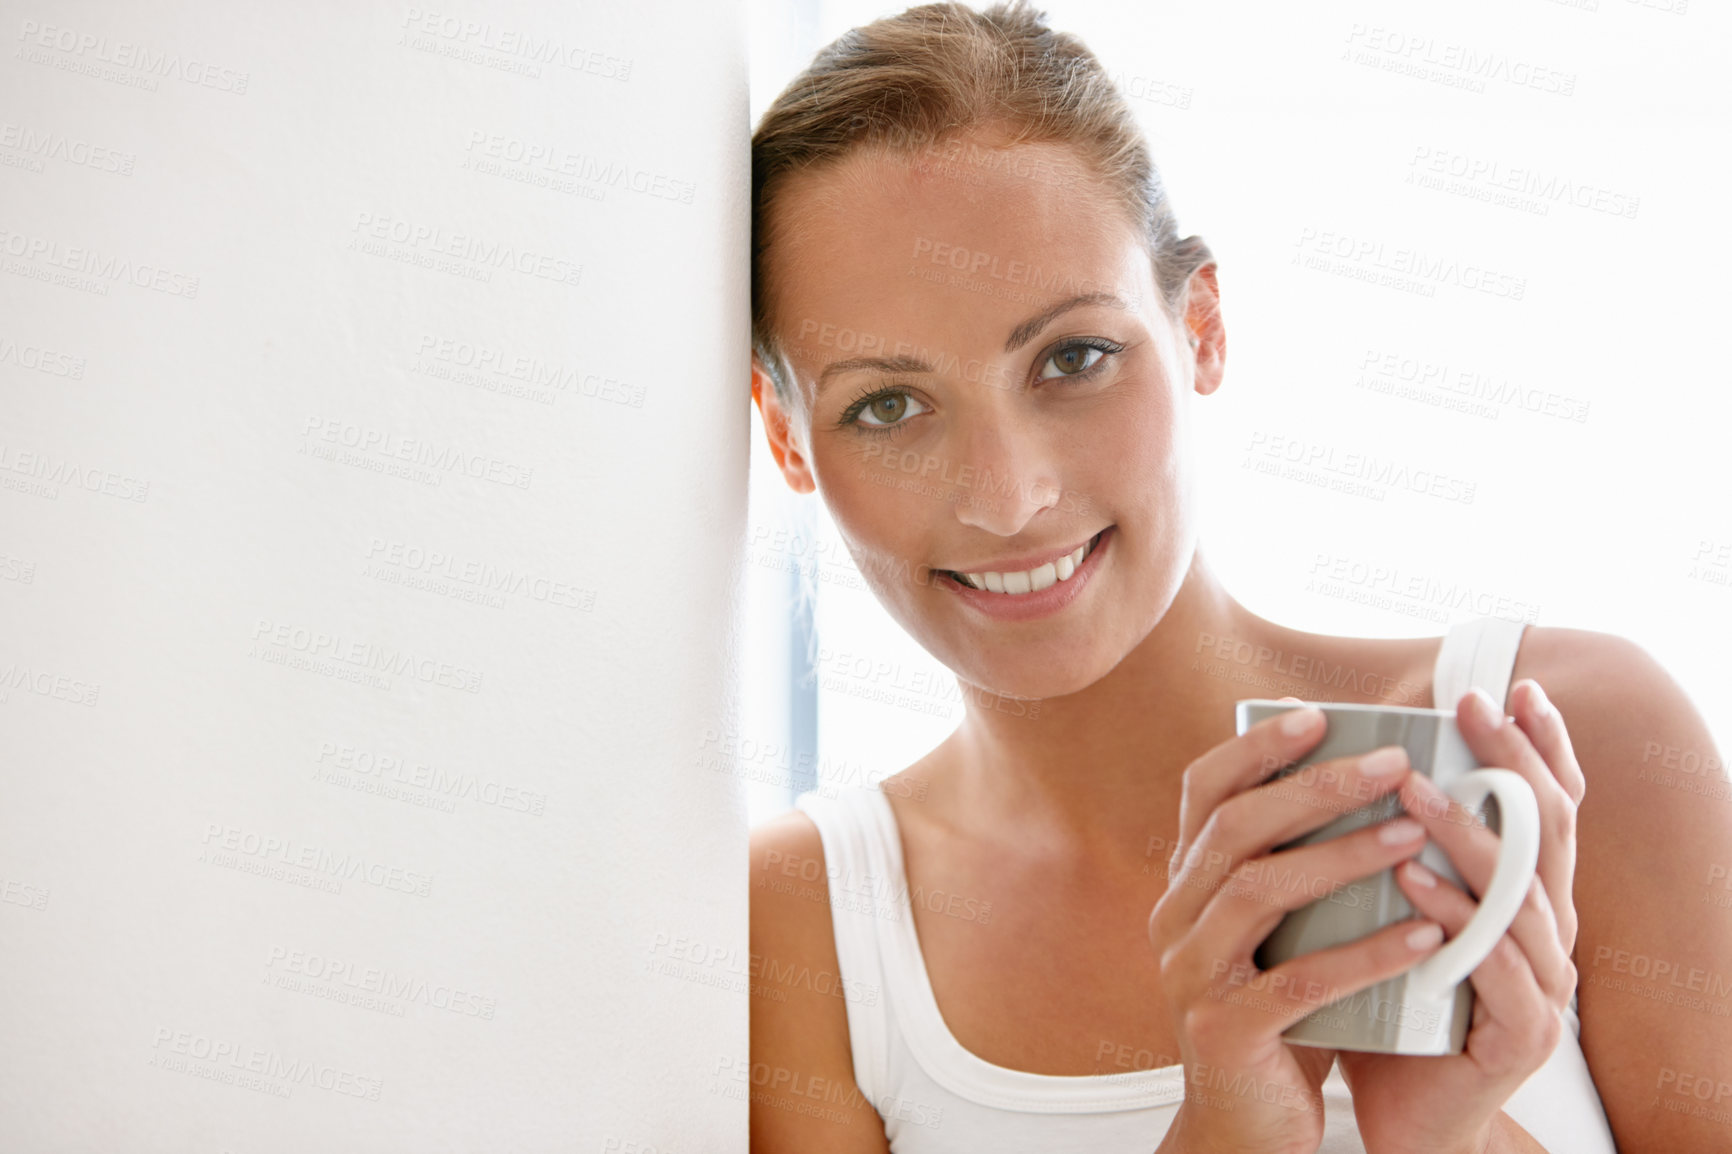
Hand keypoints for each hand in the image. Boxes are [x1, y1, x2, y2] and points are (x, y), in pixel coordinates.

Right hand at [1148, 700, 1447, 1153]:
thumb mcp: (1277, 931)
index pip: (1203, 792)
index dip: (1256, 748)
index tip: (1320, 717)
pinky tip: (1426, 936)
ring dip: (1343, 857)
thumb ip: (1294, 867)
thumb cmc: (1280, 1016)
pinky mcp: (1224, 1031)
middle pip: (1235, 829)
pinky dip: (1367, 954)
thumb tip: (1368, 779)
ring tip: (1415, 835)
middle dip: (1316, 788)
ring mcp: (1191, 975)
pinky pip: (1300, 981)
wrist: (1244, 1127)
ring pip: (1259, 892)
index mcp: (1185, 885)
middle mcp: (1174, 918)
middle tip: (1394, 764)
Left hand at [1338, 680, 1584, 1153]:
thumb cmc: (1387, 998)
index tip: (1514, 686)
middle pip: (1549, 834)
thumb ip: (1384, 846)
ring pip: (1522, 898)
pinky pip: (1496, 972)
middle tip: (1472, 708)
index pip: (1548, 810)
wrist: (1398, 1114)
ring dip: (1469, 837)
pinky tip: (1416, 886)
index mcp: (1521, 898)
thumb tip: (1330, 758)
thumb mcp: (1387, 910)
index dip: (1541, 748)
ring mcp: (1541, 987)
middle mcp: (1545, 933)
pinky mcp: (1518, 1037)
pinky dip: (1456, 923)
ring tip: (1415, 788)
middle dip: (1513, 763)